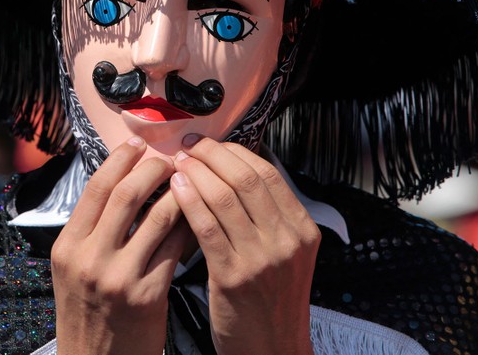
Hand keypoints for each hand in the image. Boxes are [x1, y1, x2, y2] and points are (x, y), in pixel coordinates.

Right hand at [51, 138, 190, 354]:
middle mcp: (89, 258)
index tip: (139, 144)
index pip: (96, 187)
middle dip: (152, 169)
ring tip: (188, 183)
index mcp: (68, 246)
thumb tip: (121, 184)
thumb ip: (91, 230)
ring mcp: (118, 277)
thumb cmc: (88, 314)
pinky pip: (175, 248)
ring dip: (178, 193)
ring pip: (157, 217)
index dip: (120, 159)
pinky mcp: (147, 295)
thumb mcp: (73, 269)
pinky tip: (196, 217)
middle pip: (125, 194)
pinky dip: (188, 226)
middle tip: (169, 159)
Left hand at [170, 138, 319, 354]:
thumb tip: (231, 169)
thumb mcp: (284, 254)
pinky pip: (207, 226)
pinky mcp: (234, 277)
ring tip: (177, 163)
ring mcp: (263, 259)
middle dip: (212, 155)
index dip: (234, 152)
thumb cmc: (269, 301)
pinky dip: (189, 201)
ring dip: (196, 173)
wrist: (272, 351)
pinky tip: (175, 189)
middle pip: (246, 178)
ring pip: (225, 197)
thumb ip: (266, 216)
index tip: (210, 143)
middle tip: (189, 145)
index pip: (267, 173)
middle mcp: (288, 240)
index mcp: (302, 229)